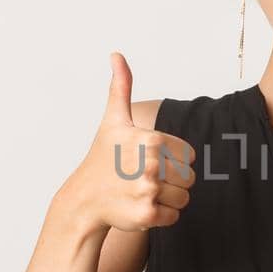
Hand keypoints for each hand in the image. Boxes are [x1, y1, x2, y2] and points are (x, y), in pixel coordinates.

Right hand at [55, 52, 195, 233]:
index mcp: (152, 140)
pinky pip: (174, 217)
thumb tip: (116, 55)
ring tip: (142, 192)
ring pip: (184, 199)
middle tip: (144, 179)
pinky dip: (161, 216)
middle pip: (189, 178)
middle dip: (171, 181)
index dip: (173, 160)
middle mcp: (151, 165)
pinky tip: (140, 206)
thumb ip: (121, 87)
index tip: (149, 160)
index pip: (189, 156)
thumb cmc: (102, 158)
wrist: (83, 199)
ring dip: (167, 199)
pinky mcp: (146, 215)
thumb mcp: (113, 121)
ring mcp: (148, 191)